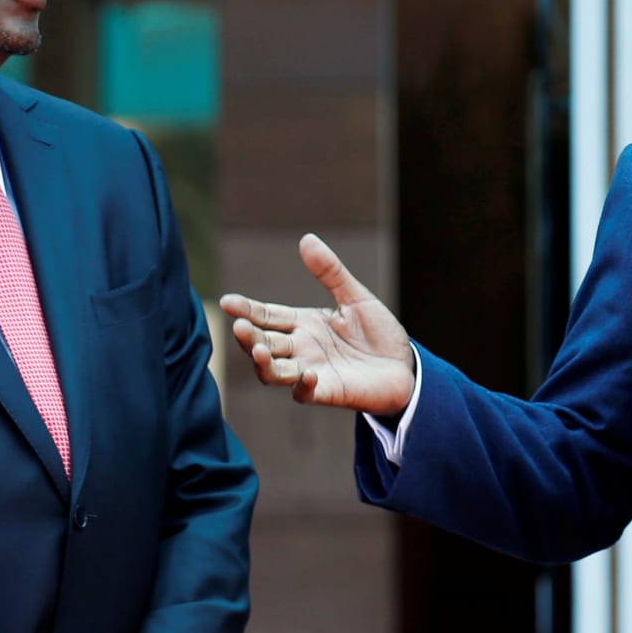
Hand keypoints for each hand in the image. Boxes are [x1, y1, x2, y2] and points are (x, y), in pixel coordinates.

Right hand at [219, 233, 414, 415]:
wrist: (405, 367)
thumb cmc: (378, 333)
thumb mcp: (356, 298)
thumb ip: (331, 273)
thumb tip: (306, 239)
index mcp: (303, 323)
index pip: (266, 316)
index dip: (246, 309)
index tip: (226, 301)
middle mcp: (300, 348)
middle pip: (262, 343)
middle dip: (247, 336)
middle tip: (240, 326)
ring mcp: (310, 371)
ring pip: (272, 371)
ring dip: (263, 363)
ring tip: (259, 351)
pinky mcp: (327, 392)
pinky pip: (304, 394)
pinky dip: (302, 385)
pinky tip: (309, 374)